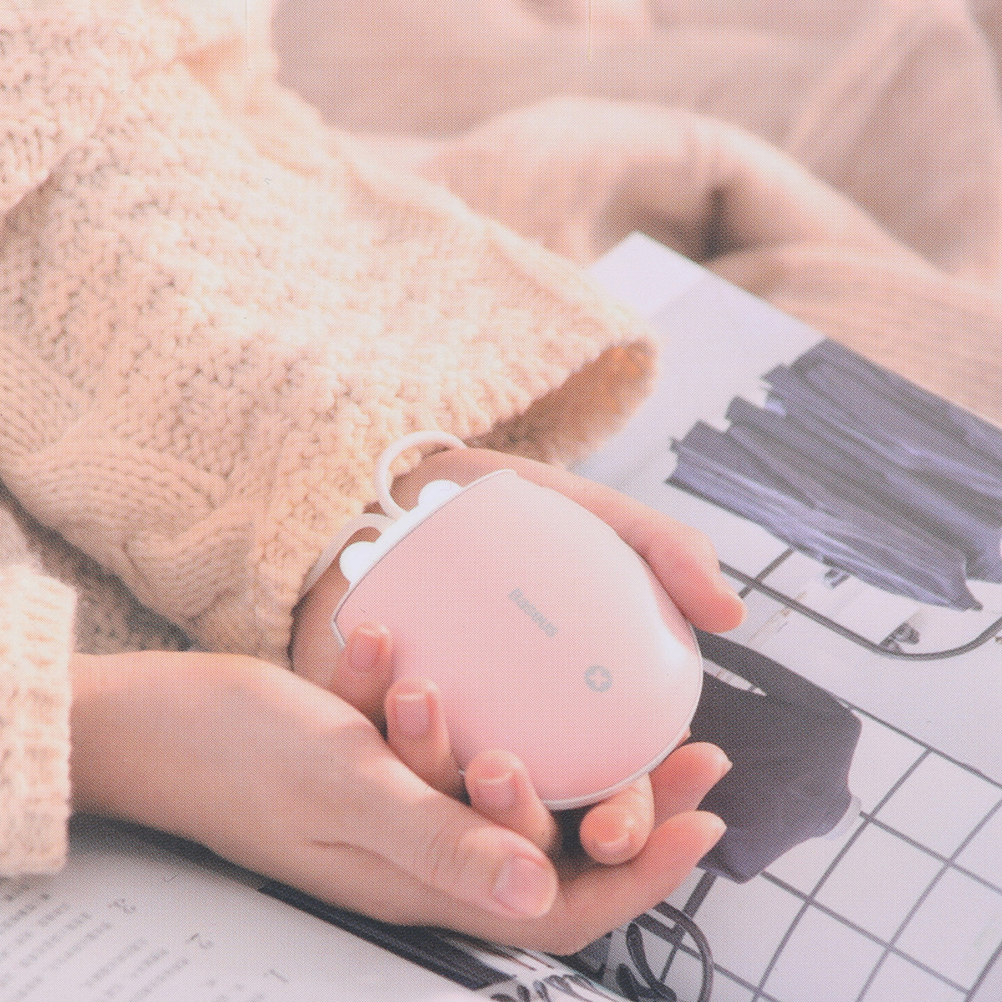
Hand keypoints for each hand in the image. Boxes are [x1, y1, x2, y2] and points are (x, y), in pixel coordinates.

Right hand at [68, 648, 725, 952]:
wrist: (156, 725)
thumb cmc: (240, 757)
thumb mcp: (348, 792)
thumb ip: (441, 843)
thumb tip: (542, 888)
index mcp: (424, 879)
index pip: (558, 903)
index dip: (641, 874)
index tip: (703, 818)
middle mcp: (424, 852)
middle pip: (547, 848)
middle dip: (620, 804)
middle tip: (682, 750)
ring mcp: (402, 809)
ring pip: (498, 796)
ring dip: (535, 751)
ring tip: (575, 711)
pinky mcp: (381, 767)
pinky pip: (440, 750)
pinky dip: (450, 710)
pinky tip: (421, 659)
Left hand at [290, 443, 743, 868]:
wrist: (434, 490)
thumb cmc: (526, 519)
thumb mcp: (606, 523)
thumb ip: (669, 555)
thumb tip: (730, 614)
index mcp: (578, 722)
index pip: (613, 799)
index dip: (623, 831)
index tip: (612, 835)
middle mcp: (511, 740)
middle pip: (523, 821)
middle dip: (517, 829)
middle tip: (504, 777)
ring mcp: (437, 734)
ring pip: (438, 791)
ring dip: (432, 768)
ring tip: (438, 716)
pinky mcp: (369, 712)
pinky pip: (365, 726)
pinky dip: (368, 698)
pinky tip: (380, 654)